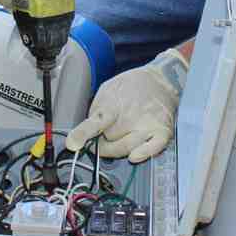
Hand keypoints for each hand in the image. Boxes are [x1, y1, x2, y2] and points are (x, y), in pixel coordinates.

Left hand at [64, 46, 189, 162]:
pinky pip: (151, 150)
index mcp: (115, 103)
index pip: (97, 121)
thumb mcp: (107, 89)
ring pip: (125, 149)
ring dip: (118, 148)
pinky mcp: (163, 132)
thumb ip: (96, 110)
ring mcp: (147, 125)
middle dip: (104, 141)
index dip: (83, 133)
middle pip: (109, 142)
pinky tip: (134, 155)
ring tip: (121, 135)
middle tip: (108, 131)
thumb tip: (88, 131)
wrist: (162, 79)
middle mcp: (131, 115)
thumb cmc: (132, 86)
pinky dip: (142, 154)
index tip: (73, 143)